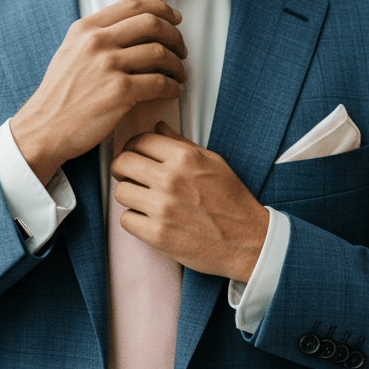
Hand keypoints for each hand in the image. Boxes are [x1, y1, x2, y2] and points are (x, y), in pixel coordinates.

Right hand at [9, 0, 188, 184]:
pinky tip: (173, 91)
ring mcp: (108, 66)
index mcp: (86, 29)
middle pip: (152, 23)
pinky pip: (159, 82)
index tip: (173, 18)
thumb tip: (127, 30)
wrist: (44, 129)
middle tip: (181, 48)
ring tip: (179, 74)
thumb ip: (95, 38)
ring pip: (160, 52)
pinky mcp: (119, 92)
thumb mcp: (70, 54)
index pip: (133, 5)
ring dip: (177, 64)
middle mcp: (97, 42)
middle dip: (175, 35)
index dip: (161, 8)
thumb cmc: (58, 98)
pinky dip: (173, 87)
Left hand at [111, 122, 269, 282]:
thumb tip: (158, 128)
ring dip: (130, 197)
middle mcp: (171, 179)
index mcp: (185, 158)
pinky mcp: (157, 234)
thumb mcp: (213, 163)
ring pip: (121, 192)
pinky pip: (126, 220)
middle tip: (131, 178)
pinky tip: (151, 221)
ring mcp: (162, 208)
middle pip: (122, 163)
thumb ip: (182, 145)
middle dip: (123, 169)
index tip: (135, 156)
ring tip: (145, 202)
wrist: (247, 241)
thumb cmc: (232, 202)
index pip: (140, 140)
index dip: (133, 148)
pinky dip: (135, 222)